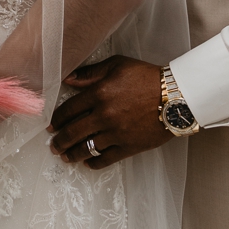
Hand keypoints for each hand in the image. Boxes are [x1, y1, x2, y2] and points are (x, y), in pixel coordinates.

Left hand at [47, 56, 172, 170]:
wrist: (177, 96)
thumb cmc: (148, 77)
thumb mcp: (118, 65)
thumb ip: (91, 73)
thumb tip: (68, 79)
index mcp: (99, 93)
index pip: (68, 110)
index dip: (56, 119)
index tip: (51, 125)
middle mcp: (104, 115)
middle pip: (72, 132)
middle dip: (59, 141)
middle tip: (54, 145)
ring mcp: (115, 133)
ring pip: (85, 148)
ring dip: (72, 154)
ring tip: (66, 156)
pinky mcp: (128, 147)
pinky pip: (105, 159)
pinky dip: (93, 163)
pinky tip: (88, 163)